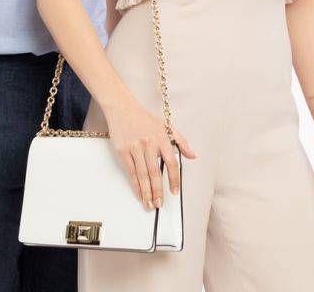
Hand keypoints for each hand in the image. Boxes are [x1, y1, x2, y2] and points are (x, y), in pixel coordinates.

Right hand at [104, 96, 196, 210]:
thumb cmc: (144, 118)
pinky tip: (139, 193)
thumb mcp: (165, 125)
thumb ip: (181, 141)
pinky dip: (135, 185)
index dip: (174, 179)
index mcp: (162, 137)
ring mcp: (135, 147)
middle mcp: (149, 143)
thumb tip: (192, 156)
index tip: (174, 191)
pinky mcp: (123, 151)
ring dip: (146, 192)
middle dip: (158, 191)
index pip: (171, 162)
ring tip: (150, 204)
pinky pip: (131, 171)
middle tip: (160, 204)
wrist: (122, 108)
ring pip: (142, 175)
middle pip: (155, 172)